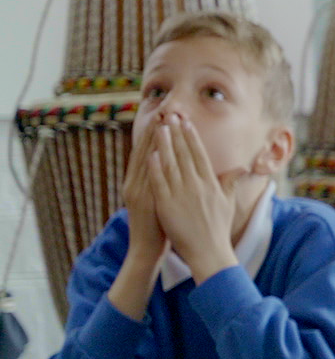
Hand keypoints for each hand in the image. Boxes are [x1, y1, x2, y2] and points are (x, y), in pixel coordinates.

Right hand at [121, 124, 166, 260]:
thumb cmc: (158, 223)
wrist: (148, 248)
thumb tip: (174, 163)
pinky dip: (150, 167)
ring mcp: (137, 192)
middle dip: (154, 131)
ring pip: (144, 161)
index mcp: (141, 181)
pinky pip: (147, 181)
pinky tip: (155, 153)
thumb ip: (164, 179)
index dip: (157, 133)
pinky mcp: (141, 202)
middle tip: (163, 110)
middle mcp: (136, 183)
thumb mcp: (160, 197)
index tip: (166, 115)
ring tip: (159, 123)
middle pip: (145, 151)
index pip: (150, 152)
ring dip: (151, 142)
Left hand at [148, 114, 241, 279]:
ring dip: (165, 144)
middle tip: (170, 116)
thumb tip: (241, 167)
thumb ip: (231, 182)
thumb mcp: (228, 203)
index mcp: (211, 184)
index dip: (192, 136)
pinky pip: (160, 182)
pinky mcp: (168, 205)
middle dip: (177, 133)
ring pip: (171, 164)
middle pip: (185, 154)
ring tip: (159, 127)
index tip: (186, 122)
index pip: (199, 154)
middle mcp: (197, 185)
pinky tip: (151, 154)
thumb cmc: (218, 229)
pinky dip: (156, 167)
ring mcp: (182, 195)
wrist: (208, 251)